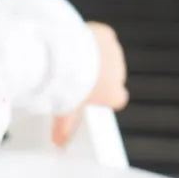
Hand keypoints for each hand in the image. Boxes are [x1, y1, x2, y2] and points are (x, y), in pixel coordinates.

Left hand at [52, 21, 128, 146]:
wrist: (65, 57)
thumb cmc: (68, 85)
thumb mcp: (66, 111)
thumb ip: (65, 127)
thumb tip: (59, 143)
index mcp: (114, 93)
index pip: (117, 98)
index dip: (102, 97)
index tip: (89, 96)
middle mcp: (119, 73)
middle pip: (111, 76)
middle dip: (97, 77)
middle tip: (76, 79)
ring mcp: (115, 53)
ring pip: (107, 57)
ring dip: (95, 59)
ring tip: (74, 61)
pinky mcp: (107, 34)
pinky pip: (101, 38)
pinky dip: (91, 40)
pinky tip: (76, 44)